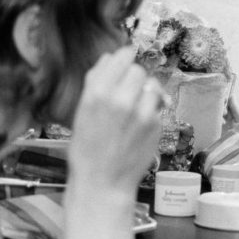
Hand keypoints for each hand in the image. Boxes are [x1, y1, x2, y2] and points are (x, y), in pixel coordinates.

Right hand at [67, 46, 162, 193]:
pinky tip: (138, 125)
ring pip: (152, 86)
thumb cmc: (87, 148)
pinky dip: (150, 111)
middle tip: (127, 90)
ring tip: (134, 107)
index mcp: (97, 93)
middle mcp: (121, 99)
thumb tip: (110, 58)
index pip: (122, 57)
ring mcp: (141, 112)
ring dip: (145, 93)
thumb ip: (95, 81)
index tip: (127, 58)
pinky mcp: (155, 124)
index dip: (125, 57)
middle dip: (134, 78)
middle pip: (138, 70)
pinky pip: (156, 106)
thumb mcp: (82, 111)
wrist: (103, 182)